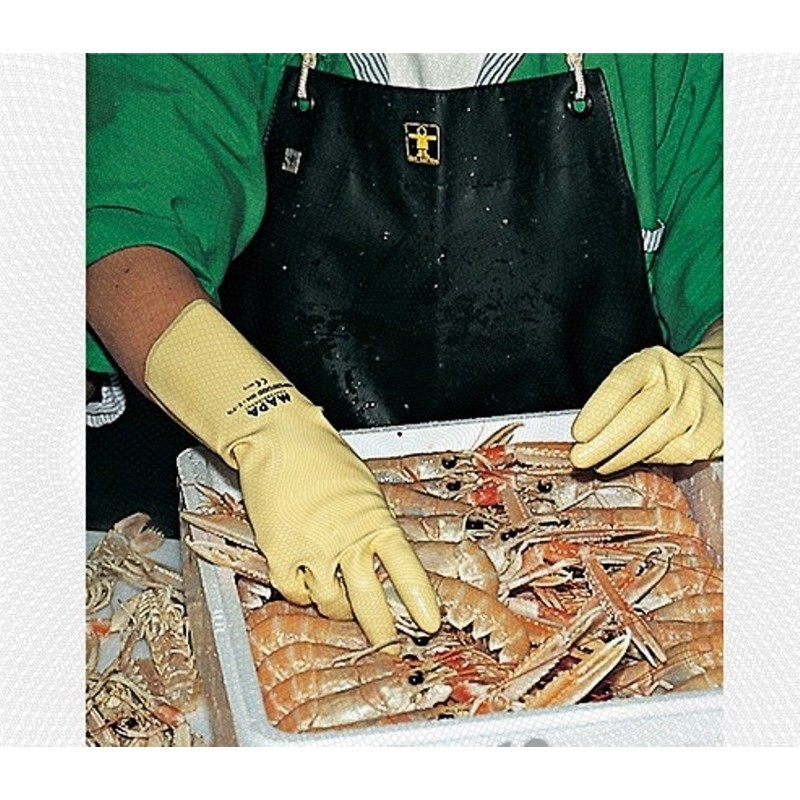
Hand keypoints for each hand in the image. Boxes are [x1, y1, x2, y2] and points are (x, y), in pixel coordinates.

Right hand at [144, 300, 440, 648]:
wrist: (280, 439)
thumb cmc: (321, 455)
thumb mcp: (364, 488)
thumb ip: (373, 523)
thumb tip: (378, 550)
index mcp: (375, 521)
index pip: (405, 570)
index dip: (420, 601)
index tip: (429, 623)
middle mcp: (347, 540)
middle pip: (369, 601)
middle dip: (381, 631)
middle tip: (389, 646)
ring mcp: (313, 550)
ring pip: (331, 602)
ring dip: (338, 610)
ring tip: (341, 608)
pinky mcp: (280, 552)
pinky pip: (295, 591)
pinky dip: (302, 595)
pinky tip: (307, 589)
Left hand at [570, 324, 722, 473]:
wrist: (708, 389)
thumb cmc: (658, 387)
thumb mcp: (633, 378)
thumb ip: (608, 401)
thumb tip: (580, 437)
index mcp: (652, 363)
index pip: (620, 386)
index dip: (597, 412)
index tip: (578, 434)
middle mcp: (677, 383)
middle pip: (635, 418)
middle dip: (602, 444)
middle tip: (579, 459)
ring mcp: (696, 410)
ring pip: (651, 443)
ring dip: (619, 458)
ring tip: (599, 464)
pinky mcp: (708, 436)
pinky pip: (670, 456)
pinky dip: (646, 462)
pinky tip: (633, 460)